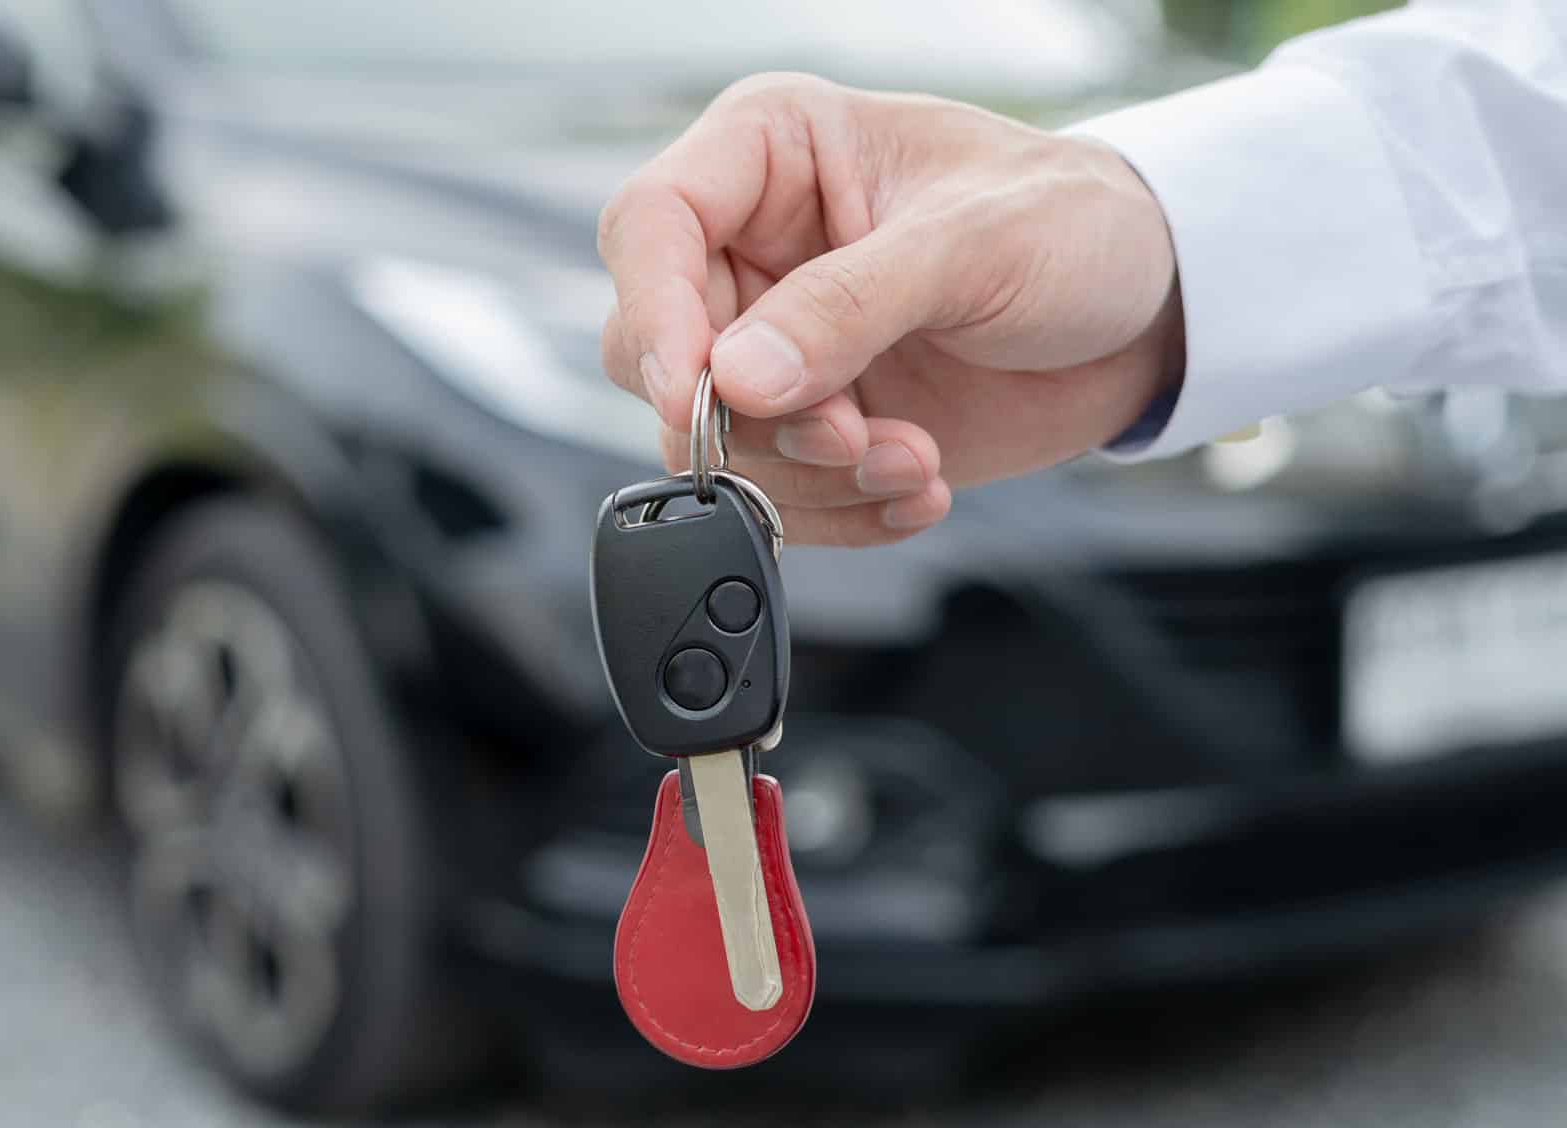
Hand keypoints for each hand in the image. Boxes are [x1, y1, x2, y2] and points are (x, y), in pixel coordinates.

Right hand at [598, 74, 1181, 545]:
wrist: (1151, 314)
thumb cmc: (1075, 224)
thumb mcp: (973, 244)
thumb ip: (848, 306)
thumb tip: (736, 379)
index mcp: (771, 153)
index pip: (650, 225)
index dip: (657, 315)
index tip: (705, 394)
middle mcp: (753, 247)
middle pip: (658, 350)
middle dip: (751, 418)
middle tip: (848, 434)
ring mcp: (778, 344)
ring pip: (710, 439)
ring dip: (810, 474)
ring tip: (913, 460)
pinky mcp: (813, 421)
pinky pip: (772, 491)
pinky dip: (839, 512)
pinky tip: (917, 488)